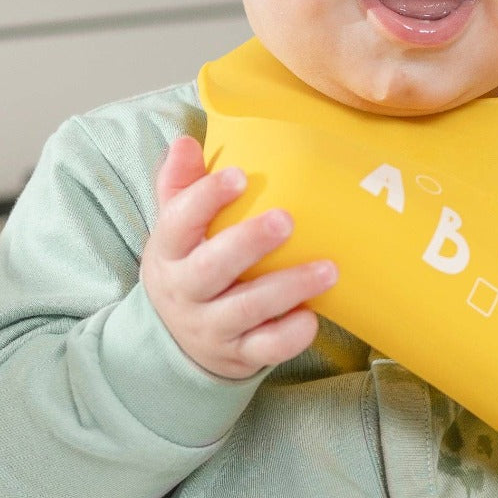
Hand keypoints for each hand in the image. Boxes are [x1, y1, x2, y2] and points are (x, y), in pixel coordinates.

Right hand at [140, 136, 337, 378]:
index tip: (239, 175)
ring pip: (246, 310)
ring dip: (288, 288)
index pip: (177, 222)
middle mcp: (186, 291)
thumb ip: (181, 184)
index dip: (205, 198)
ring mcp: (212, 327)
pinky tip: (313, 316)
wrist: (177, 345)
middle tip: (287, 220)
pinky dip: (289, 336)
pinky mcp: (238, 355)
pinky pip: (264, 350)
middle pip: (211, 268)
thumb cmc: (190, 266)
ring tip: (328, 269)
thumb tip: (186, 141)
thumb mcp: (175, 229)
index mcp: (169, 252)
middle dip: (249, 243)